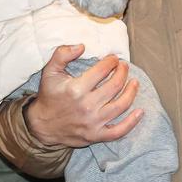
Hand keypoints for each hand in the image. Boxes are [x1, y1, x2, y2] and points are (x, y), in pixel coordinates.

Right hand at [23, 44, 142, 147]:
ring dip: (131, 92)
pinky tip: (140, 112)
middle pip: (115, 86)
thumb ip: (62, 54)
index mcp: (76, 89)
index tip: (113, 58)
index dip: (111, 61)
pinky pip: (119, 131)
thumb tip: (82, 46)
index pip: (102, 70)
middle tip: (124, 66)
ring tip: (135, 82)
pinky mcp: (96, 136)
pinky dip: (132, 122)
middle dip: (123, 72)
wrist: (42, 126)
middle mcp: (87, 106)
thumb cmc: (49, 96)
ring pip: (121, 106)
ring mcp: (93, 123)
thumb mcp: (50, 72)